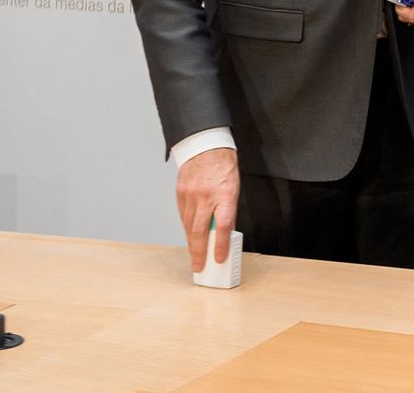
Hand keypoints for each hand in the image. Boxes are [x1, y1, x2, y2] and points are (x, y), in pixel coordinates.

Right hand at [176, 147, 238, 271]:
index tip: (220, 259)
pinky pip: (183, 216)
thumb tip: (225, 232)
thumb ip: (228, 210)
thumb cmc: (224, 167)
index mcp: (224, 194)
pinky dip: (186, 228)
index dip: (221, 245)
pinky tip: (189, 236)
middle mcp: (206, 196)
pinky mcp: (180, 193)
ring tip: (194, 256)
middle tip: (199, 267)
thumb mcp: (234, 188)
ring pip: (189, 226)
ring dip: (192, 243)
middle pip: (200, 231)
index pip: (223, 226)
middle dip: (199, 252)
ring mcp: (191, 195)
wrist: (206, 146)